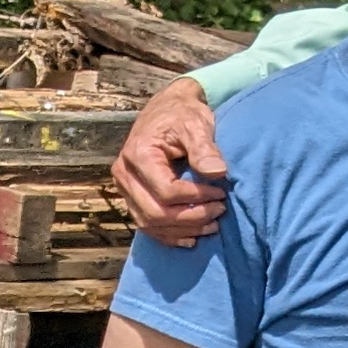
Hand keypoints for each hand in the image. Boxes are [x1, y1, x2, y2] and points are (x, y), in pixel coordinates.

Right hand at [113, 77, 229, 244]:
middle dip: (192, 217)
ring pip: (150, 224)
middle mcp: (124, 174)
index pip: (167, 192)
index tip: (222, 194)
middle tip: (220, 211)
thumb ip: (205, 148)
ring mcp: (125, 188)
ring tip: (213, 224)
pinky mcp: (131, 196)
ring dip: (183, 230)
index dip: (197, 198)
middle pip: (156, 213)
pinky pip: (146, 225)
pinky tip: (191, 237)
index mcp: (138, 155)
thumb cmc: (182, 114)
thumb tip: (218, 172)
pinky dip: (168, 235)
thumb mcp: (195, 124)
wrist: (167, 110)